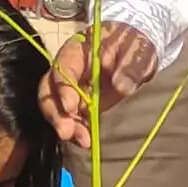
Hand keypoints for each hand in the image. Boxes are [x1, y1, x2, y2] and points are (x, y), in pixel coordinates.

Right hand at [41, 23, 158, 148]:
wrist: (137, 52)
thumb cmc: (134, 44)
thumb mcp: (138, 50)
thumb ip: (130, 66)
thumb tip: (120, 86)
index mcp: (77, 50)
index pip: (62, 68)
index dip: (63, 88)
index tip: (71, 107)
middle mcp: (68, 70)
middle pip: (49, 90)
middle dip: (55, 113)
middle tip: (66, 132)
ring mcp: (72, 88)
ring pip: (57, 108)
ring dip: (66, 126)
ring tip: (84, 142)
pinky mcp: (81, 103)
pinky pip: (72, 119)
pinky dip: (77, 131)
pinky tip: (87, 142)